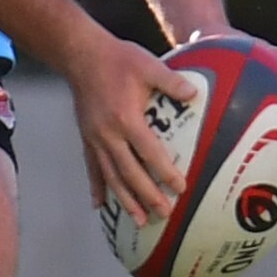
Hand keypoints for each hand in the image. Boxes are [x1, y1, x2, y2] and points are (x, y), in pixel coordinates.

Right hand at [70, 28, 193, 226]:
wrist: (81, 56)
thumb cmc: (118, 59)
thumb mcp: (148, 65)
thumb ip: (171, 82)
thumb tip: (195, 94)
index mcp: (126, 118)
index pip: (148, 152)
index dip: (164, 172)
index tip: (180, 188)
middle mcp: (108, 134)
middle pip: (129, 172)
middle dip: (147, 195)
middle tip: (164, 213)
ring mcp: (95, 139)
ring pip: (111, 176)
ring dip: (125, 200)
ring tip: (139, 220)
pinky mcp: (86, 138)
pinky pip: (92, 168)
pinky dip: (97, 188)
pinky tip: (100, 206)